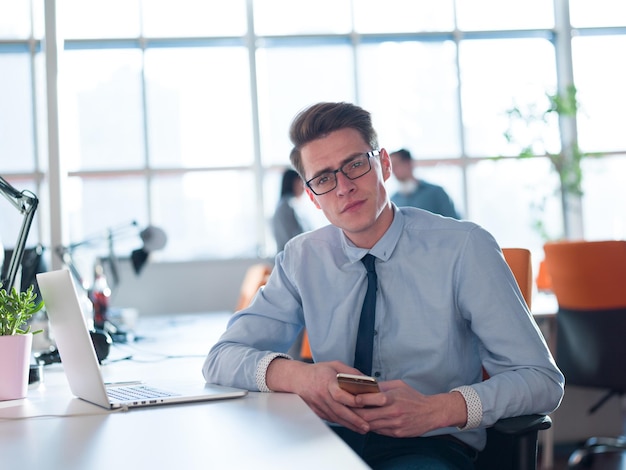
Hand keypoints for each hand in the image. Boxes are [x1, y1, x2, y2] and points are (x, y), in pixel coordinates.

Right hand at [265, 359, 372, 432]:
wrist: (298, 378)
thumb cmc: (318, 371)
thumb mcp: (335, 365)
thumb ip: (350, 372)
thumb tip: (367, 379)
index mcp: (326, 382)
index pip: (338, 394)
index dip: (350, 400)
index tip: (362, 403)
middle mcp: (322, 395)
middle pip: (339, 410)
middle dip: (353, 419)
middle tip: (366, 426)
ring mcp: (319, 405)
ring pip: (335, 417)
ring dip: (350, 425)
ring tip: (363, 429)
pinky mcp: (318, 411)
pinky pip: (331, 419)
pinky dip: (342, 423)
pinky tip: (351, 426)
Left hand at [349, 380, 467, 437]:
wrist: (431, 413)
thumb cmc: (413, 397)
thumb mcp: (399, 385)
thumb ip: (382, 386)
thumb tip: (365, 385)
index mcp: (393, 398)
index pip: (372, 399)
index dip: (358, 399)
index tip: (350, 397)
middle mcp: (393, 412)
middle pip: (367, 415)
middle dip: (355, 413)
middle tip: (346, 408)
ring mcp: (395, 424)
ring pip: (371, 425)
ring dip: (361, 421)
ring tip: (353, 416)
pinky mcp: (396, 433)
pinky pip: (379, 431)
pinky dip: (371, 427)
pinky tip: (367, 422)